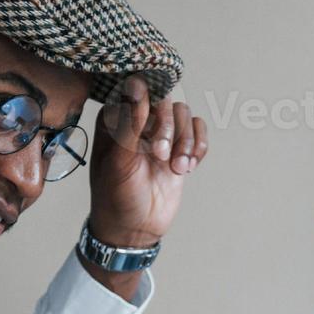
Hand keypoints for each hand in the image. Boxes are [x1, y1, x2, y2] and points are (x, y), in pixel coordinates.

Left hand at [87, 75, 207, 247]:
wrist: (134, 230)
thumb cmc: (116, 197)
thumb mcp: (120, 161)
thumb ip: (130, 121)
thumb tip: (137, 83)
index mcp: (114, 117)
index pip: (139, 89)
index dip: (150, 107)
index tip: (151, 133)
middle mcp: (137, 120)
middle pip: (167, 100)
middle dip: (169, 128)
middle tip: (161, 155)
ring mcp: (160, 133)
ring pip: (185, 115)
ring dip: (186, 142)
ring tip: (177, 168)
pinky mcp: (178, 147)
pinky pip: (198, 130)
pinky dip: (198, 147)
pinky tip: (188, 167)